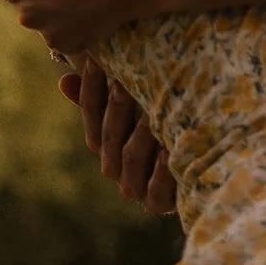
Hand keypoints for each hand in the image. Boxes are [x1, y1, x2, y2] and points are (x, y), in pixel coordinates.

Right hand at [59, 59, 177, 216]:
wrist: (203, 163)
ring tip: (152, 113)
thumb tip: (62, 81)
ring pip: (131, 156)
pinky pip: (156, 188)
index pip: (91, 110)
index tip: (96, 60)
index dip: (91, 86)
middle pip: (109, 134)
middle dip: (117, 106)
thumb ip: (103, 93)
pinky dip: (162, 169)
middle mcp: (114, 165)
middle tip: (125, 83)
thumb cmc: (163, 123)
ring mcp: (136, 186)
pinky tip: (169, 149)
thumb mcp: (136, 103)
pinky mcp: (159, 203)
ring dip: (141, 134)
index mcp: (104, 138)